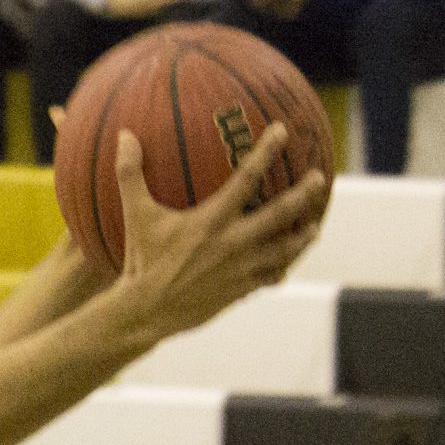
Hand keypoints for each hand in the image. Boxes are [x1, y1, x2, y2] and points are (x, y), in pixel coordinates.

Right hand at [110, 120, 327, 336]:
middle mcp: (233, 243)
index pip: (247, 179)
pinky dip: (280, 270)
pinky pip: (268, 278)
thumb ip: (130, 174)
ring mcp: (241, 270)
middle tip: (321, 178)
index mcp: (212, 221)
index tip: (283, 131)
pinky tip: (285, 265)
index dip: (266, 152)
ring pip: (284, 251)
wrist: (145, 313)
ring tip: (314, 228)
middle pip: (280, 214)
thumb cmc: (140, 261)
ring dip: (302, 238)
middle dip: (304, 195)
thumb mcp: (134, 216)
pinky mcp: (239, 292)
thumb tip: (123, 136)